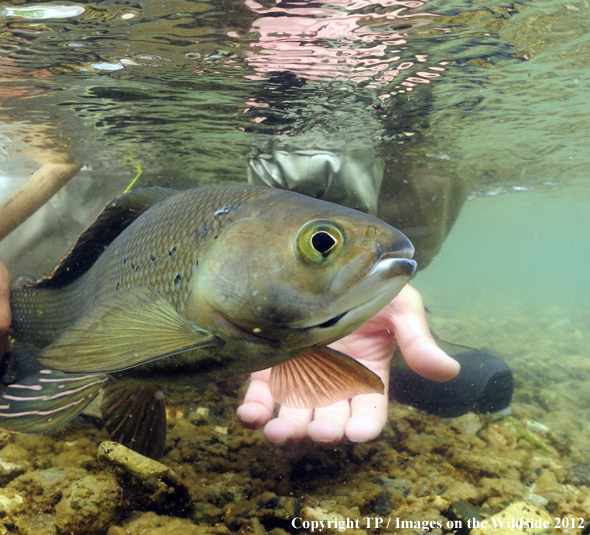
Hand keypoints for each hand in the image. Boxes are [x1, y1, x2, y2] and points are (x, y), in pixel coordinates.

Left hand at [236, 284, 459, 443]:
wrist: (329, 263)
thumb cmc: (371, 286)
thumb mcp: (400, 306)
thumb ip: (418, 339)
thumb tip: (448, 371)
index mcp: (368, 376)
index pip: (370, 411)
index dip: (364, 425)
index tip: (356, 432)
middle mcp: (332, 384)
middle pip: (328, 419)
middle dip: (323, 430)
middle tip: (318, 432)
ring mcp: (300, 377)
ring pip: (293, 414)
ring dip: (286, 429)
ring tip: (278, 432)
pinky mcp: (270, 367)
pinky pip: (261, 393)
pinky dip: (255, 409)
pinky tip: (249, 415)